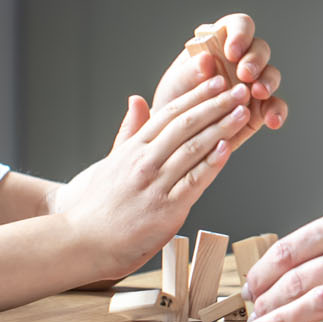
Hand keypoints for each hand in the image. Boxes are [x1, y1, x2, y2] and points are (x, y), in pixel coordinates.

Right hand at [53, 76, 253, 277]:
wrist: (80, 240)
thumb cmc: (94, 204)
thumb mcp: (110, 160)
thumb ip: (128, 131)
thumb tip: (137, 99)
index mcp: (133, 148)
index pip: (169, 113)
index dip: (196, 95)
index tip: (216, 82)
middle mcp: (144, 161)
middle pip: (185, 125)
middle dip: (216, 105)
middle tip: (239, 89)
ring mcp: (155, 184)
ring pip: (193, 149)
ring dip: (221, 128)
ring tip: (242, 112)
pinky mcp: (165, 210)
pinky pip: (194, 182)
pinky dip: (212, 164)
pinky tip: (227, 147)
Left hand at [151, 13, 288, 151]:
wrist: (176, 135)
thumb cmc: (175, 100)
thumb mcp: (175, 85)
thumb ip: (188, 72)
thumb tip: (205, 59)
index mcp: (219, 43)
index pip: (238, 26)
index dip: (240, 34)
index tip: (232, 51)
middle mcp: (240, 60)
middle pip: (259, 48)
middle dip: (255, 60)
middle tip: (244, 74)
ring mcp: (253, 83)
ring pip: (271, 74)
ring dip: (268, 82)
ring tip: (257, 93)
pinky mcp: (261, 108)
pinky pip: (275, 106)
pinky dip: (277, 112)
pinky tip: (272, 121)